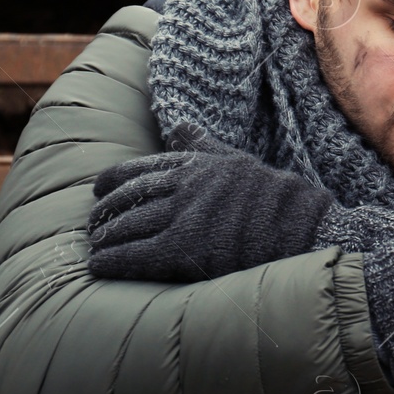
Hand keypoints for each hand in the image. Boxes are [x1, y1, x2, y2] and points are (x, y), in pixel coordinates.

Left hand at [86, 122, 332, 280]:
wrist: (301, 228)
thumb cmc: (274, 199)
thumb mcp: (236, 161)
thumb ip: (202, 146)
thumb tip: (178, 128)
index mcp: (194, 165)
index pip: (139, 170)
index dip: (112, 180)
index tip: (97, 189)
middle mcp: (183, 188)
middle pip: (128, 199)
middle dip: (104, 213)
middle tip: (93, 226)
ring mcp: (181, 219)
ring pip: (126, 227)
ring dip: (105, 239)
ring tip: (96, 247)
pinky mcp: (182, 251)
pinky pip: (135, 255)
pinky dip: (112, 261)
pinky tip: (98, 265)